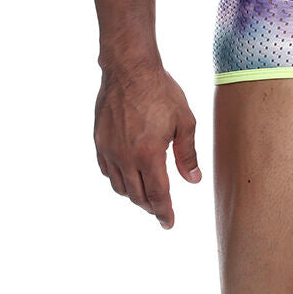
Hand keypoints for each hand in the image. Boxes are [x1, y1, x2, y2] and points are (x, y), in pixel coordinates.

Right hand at [94, 62, 200, 227]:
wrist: (129, 70)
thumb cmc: (160, 92)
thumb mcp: (184, 121)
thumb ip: (188, 153)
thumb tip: (193, 179)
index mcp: (149, 155)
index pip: (157, 195)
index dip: (164, 212)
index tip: (169, 223)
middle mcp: (125, 158)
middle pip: (137, 195)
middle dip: (151, 207)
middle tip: (161, 211)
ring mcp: (109, 151)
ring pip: (119, 187)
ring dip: (134, 195)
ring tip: (146, 196)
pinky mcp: (99, 142)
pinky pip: (106, 171)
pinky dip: (118, 180)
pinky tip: (127, 177)